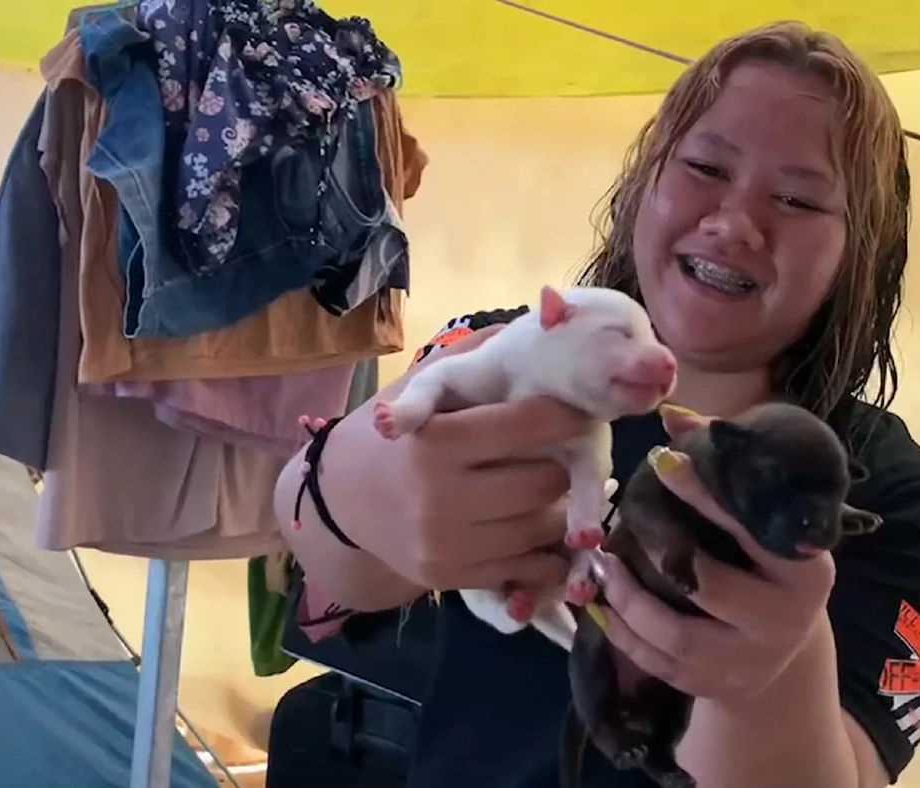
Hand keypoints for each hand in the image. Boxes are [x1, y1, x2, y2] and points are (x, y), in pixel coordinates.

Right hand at [342, 325, 596, 599]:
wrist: (339, 504)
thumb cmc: (392, 438)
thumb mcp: (418, 387)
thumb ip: (472, 357)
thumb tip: (539, 320)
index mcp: (436, 441)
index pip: (528, 424)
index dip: (565, 414)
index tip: (581, 408)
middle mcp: (441, 496)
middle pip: (545, 481)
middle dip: (565, 463)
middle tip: (569, 452)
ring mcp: (447, 542)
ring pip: (542, 528)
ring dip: (562, 507)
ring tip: (560, 487)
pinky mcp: (451, 576)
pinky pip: (525, 568)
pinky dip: (548, 551)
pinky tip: (547, 528)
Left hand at [591, 407, 836, 702]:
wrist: (786, 644)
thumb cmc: (767, 560)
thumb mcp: (764, 517)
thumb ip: (725, 465)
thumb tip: (671, 415)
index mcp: (806, 567)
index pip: (750, 526)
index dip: (704, 492)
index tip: (661, 461)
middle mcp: (785, 618)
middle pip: (709, 584)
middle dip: (655, 551)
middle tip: (617, 525)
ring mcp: (750, 658)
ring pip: (675, 633)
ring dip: (628, 600)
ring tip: (600, 568)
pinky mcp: (717, 684)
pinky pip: (660, 664)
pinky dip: (623, 635)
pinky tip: (600, 605)